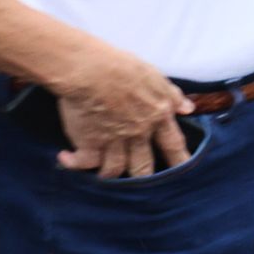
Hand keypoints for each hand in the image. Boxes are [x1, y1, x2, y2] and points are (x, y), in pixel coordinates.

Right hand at [48, 34, 192, 177]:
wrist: (90, 71)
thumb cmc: (122, 67)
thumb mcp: (155, 77)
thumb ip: (171, 96)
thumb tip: (188, 108)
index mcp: (157, 116)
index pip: (173, 143)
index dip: (180, 159)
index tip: (184, 171)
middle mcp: (138, 133)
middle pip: (144, 165)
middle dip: (145, 176)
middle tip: (145, 186)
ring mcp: (113, 140)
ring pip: (116, 169)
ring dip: (110, 174)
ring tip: (105, 174)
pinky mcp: (89, 142)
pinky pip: (84, 162)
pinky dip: (74, 163)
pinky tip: (66, 158)